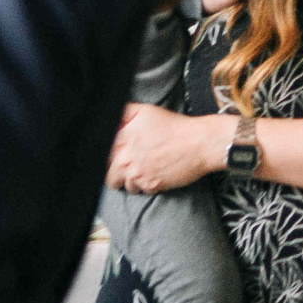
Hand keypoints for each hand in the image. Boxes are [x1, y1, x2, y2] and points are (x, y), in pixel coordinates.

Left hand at [108, 104, 222, 194]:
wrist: (201, 143)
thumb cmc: (176, 127)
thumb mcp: (146, 111)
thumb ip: (123, 114)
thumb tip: (108, 118)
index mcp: (122, 140)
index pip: (102, 156)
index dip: (109, 158)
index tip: (118, 157)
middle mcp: (126, 159)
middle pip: (109, 176)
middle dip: (117, 173)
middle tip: (131, 167)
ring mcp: (138, 174)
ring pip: (125, 186)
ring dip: (132, 181)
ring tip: (146, 170)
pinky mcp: (151, 185)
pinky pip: (141, 191)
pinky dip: (147, 186)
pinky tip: (156, 174)